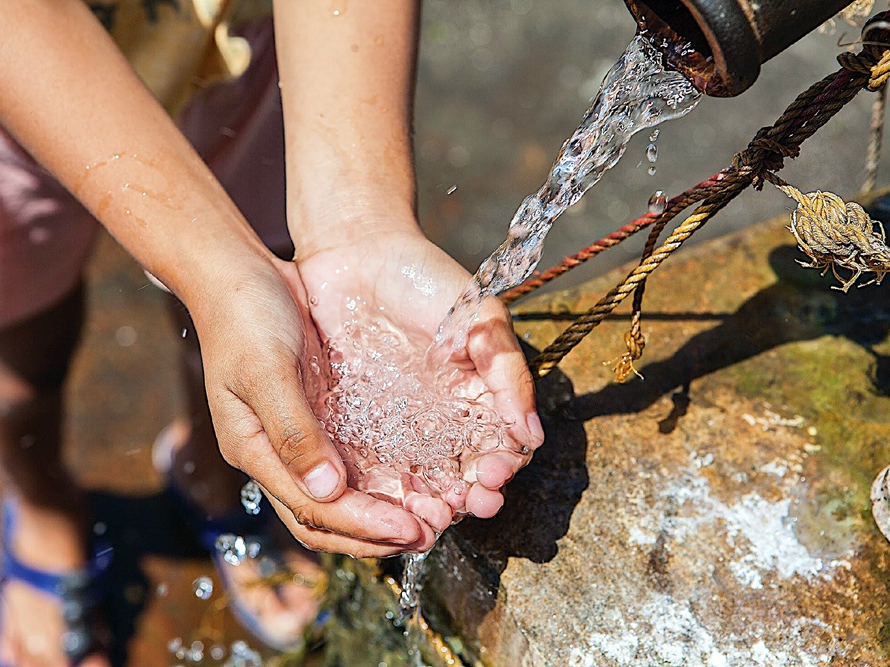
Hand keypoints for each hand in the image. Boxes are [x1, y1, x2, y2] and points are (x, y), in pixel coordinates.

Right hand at [187, 255, 436, 556]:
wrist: (238, 272)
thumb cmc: (243, 316)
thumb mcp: (266, 371)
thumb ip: (294, 431)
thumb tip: (328, 491)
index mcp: (253, 449)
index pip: (311, 509)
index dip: (360, 525)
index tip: (407, 529)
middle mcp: (275, 452)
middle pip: (325, 517)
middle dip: (375, 534)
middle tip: (429, 534)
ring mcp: (297, 436)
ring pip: (340, 495)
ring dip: (381, 513)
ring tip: (430, 517)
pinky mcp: (318, 415)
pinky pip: (350, 459)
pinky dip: (380, 478)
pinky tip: (415, 479)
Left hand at [296, 225, 543, 533]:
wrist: (357, 254)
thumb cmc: (427, 280)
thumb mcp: (480, 319)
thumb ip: (508, 372)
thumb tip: (532, 434)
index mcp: (478, 399)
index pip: (499, 449)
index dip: (502, 468)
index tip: (495, 474)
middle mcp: (442, 421)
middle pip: (462, 476)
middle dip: (469, 498)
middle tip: (466, 504)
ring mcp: (399, 428)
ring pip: (420, 482)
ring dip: (429, 506)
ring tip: (430, 515)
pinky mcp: (356, 428)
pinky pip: (373, 470)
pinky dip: (385, 492)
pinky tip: (389, 501)